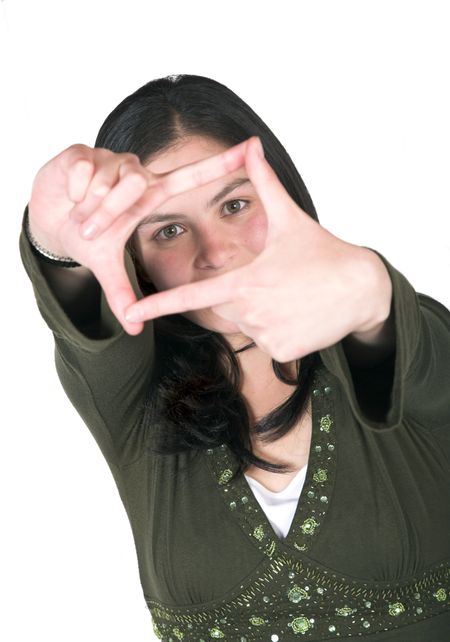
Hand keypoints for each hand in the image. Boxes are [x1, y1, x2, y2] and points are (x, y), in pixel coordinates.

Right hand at [28, 140, 250, 334]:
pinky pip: (83, 170)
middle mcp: (135, 173)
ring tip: (80, 214)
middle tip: (91, 230)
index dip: (221, 163)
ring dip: (89, 206)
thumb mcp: (106, 266)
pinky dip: (73, 191)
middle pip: (132, 184)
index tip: (253, 146)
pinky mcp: (82, 152)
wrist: (49, 222)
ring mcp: (109, 159)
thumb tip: (134, 331)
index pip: (191, 176)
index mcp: (149, 195)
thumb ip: (123, 293)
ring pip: (106, 180)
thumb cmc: (86, 236)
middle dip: (107, 213)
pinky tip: (70, 196)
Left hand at [125, 138, 390, 359]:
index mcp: (244, 280)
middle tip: (279, 282)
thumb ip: (264, 183)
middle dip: (246, 295)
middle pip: (228, 307)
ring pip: (249, 326)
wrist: (363, 289)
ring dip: (264, 313)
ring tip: (294, 297)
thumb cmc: (324, 252)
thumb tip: (251, 144)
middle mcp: (250, 310)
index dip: (157, 305)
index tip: (130, 314)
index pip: (191, 296)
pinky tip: (302, 316)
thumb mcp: (291, 218)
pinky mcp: (282, 351)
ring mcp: (266, 334)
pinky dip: (280, 331)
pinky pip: (269, 343)